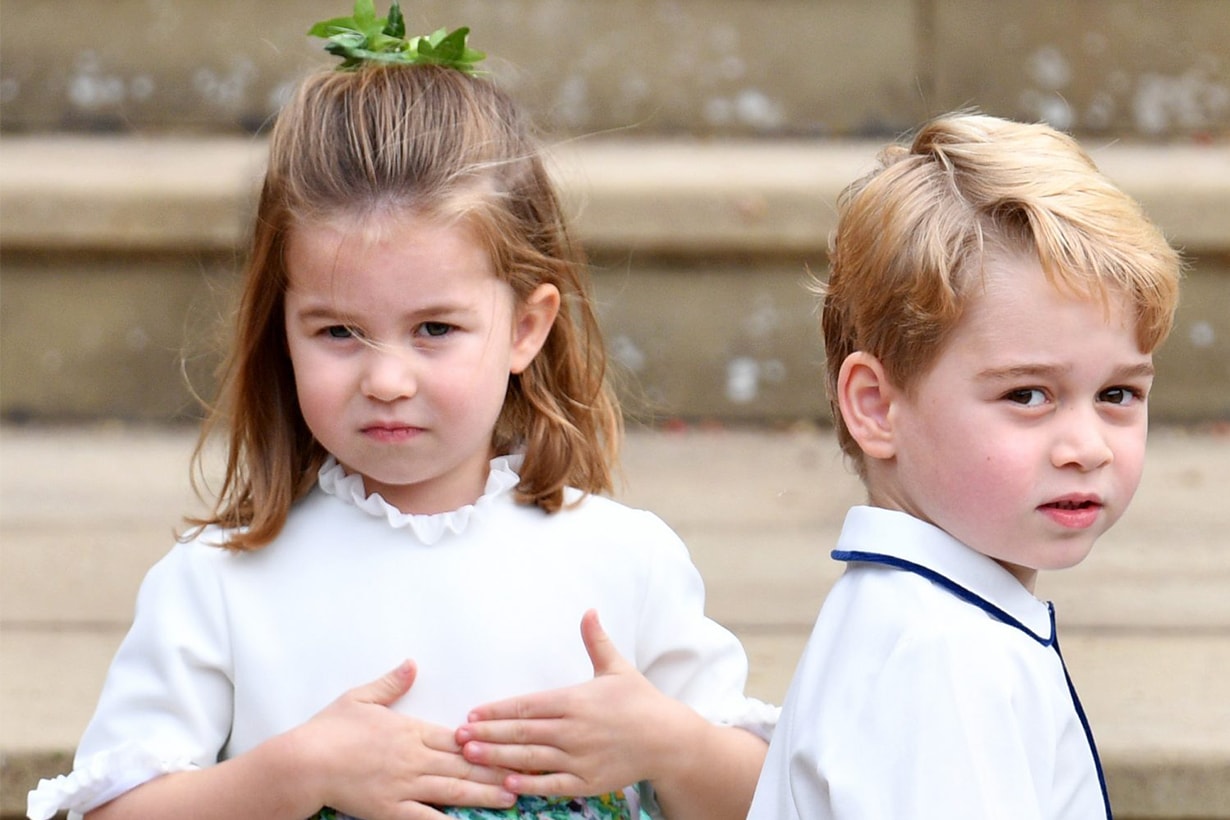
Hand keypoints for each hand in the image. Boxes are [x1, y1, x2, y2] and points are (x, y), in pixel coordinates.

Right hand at [296, 661, 517, 818]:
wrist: (302, 762)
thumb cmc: (328, 729)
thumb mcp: (360, 697)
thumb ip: (391, 683)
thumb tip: (412, 663)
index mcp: (411, 731)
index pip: (459, 738)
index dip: (489, 742)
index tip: (513, 742)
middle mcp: (414, 758)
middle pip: (465, 764)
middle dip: (498, 769)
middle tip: (528, 771)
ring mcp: (405, 785)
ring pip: (454, 790)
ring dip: (485, 794)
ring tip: (512, 796)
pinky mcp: (391, 810)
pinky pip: (426, 819)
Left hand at [456, 611, 703, 796]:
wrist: (669, 739)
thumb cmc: (640, 701)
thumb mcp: (617, 667)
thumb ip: (596, 641)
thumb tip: (589, 610)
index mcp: (576, 700)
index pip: (527, 705)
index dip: (497, 710)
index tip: (473, 713)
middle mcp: (574, 729)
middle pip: (522, 732)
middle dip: (487, 734)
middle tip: (458, 736)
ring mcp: (580, 757)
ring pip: (531, 758)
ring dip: (497, 758)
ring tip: (470, 756)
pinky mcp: (588, 781)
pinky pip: (552, 784)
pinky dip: (528, 785)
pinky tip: (506, 783)